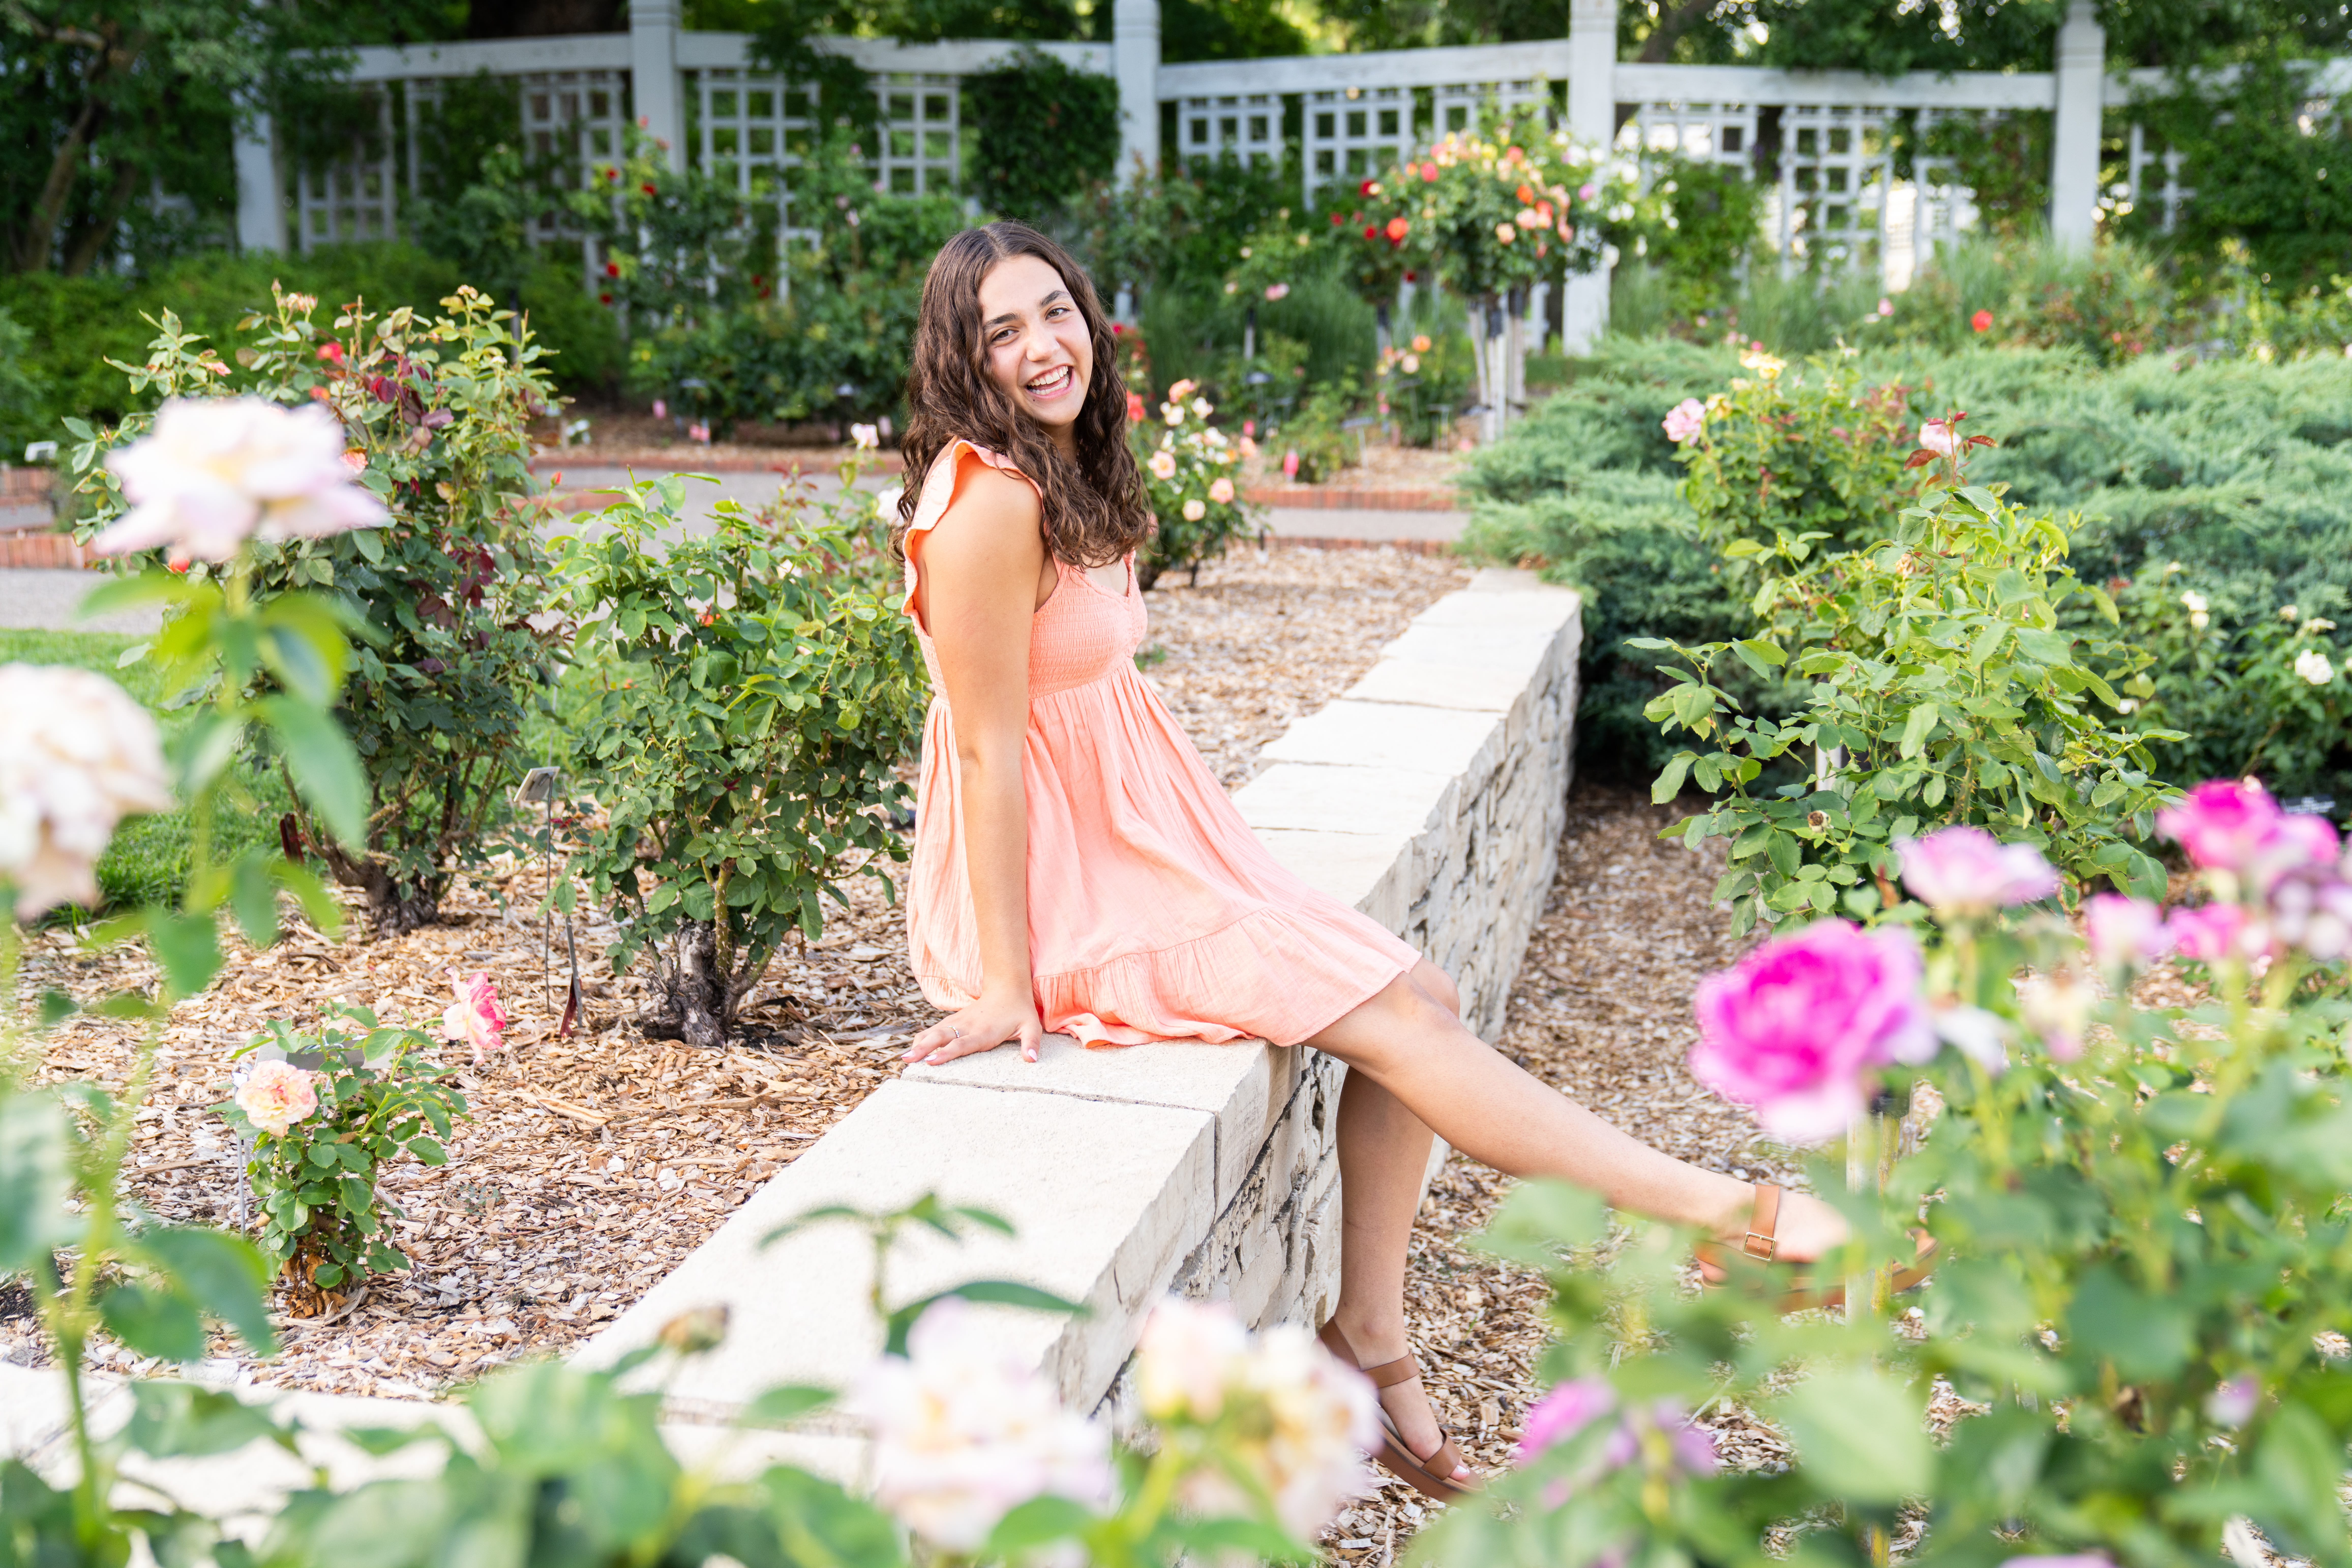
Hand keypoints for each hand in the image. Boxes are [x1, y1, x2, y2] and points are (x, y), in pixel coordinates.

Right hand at [902, 990, 1043, 1065]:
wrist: (1008, 987)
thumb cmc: (1020, 1011)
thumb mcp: (1031, 1027)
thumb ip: (1031, 1043)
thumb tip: (1031, 1060)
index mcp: (984, 1031)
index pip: (962, 1044)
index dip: (946, 1053)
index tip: (931, 1061)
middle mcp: (968, 1026)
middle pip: (941, 1038)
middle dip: (923, 1049)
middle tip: (907, 1061)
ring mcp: (959, 1022)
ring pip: (935, 1033)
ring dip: (920, 1044)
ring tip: (905, 1058)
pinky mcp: (955, 1020)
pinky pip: (935, 1030)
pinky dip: (923, 1038)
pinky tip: (914, 1049)